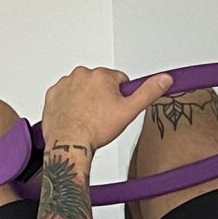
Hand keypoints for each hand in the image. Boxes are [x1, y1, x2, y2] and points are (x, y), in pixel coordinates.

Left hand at [42, 66, 173, 154]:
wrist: (69, 143)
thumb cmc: (94, 129)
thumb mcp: (129, 111)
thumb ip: (148, 92)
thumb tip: (165, 79)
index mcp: (102, 75)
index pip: (119, 80)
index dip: (120, 96)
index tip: (115, 108)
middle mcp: (81, 75)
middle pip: (99, 83)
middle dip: (102, 97)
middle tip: (102, 116)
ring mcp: (65, 84)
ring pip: (82, 88)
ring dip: (86, 99)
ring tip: (88, 118)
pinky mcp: (52, 94)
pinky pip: (65, 95)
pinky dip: (70, 104)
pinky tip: (75, 117)